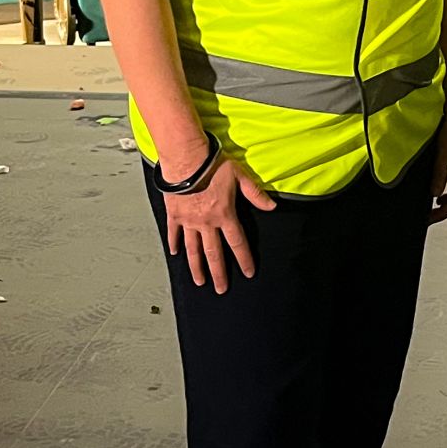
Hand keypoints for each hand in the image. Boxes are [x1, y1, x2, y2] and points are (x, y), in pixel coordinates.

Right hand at [163, 155, 275, 294]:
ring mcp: (189, 221)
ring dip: (197, 267)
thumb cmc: (212, 164)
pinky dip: (175, 244)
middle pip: (214, 254)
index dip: (244, 259)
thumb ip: (255, 194)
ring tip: (199, 281)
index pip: (237, 243)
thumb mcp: (240, 176)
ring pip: (193, 249)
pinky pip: (174, 233)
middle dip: (219, 273)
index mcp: (224, 215)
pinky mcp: (174, 214)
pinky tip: (176, 254)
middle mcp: (206, 222)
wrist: (185, 158)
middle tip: (221, 289)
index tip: (248, 273)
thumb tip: (272, 206)